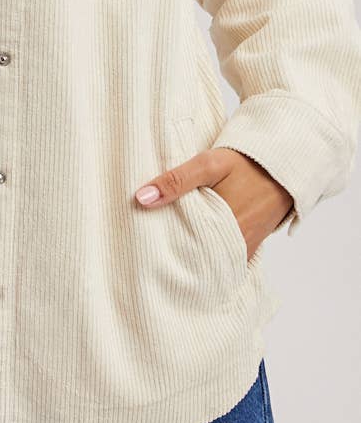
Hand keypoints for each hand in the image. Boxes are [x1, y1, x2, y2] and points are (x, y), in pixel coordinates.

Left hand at [134, 148, 293, 260]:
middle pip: (199, 259)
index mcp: (224, 231)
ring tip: (167, 253)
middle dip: (178, 258)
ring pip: (213, 259)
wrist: (281, 164)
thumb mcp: (208, 165)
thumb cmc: (245, 163)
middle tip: (151, 256)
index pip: (187, 253)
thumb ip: (176, 181)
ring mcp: (245, 247)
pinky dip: (211, 252)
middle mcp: (236, 246)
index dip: (165, 253)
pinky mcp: (251, 243)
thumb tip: (141, 198)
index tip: (144, 252)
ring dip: (194, 255)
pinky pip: (227, 255)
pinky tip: (194, 245)